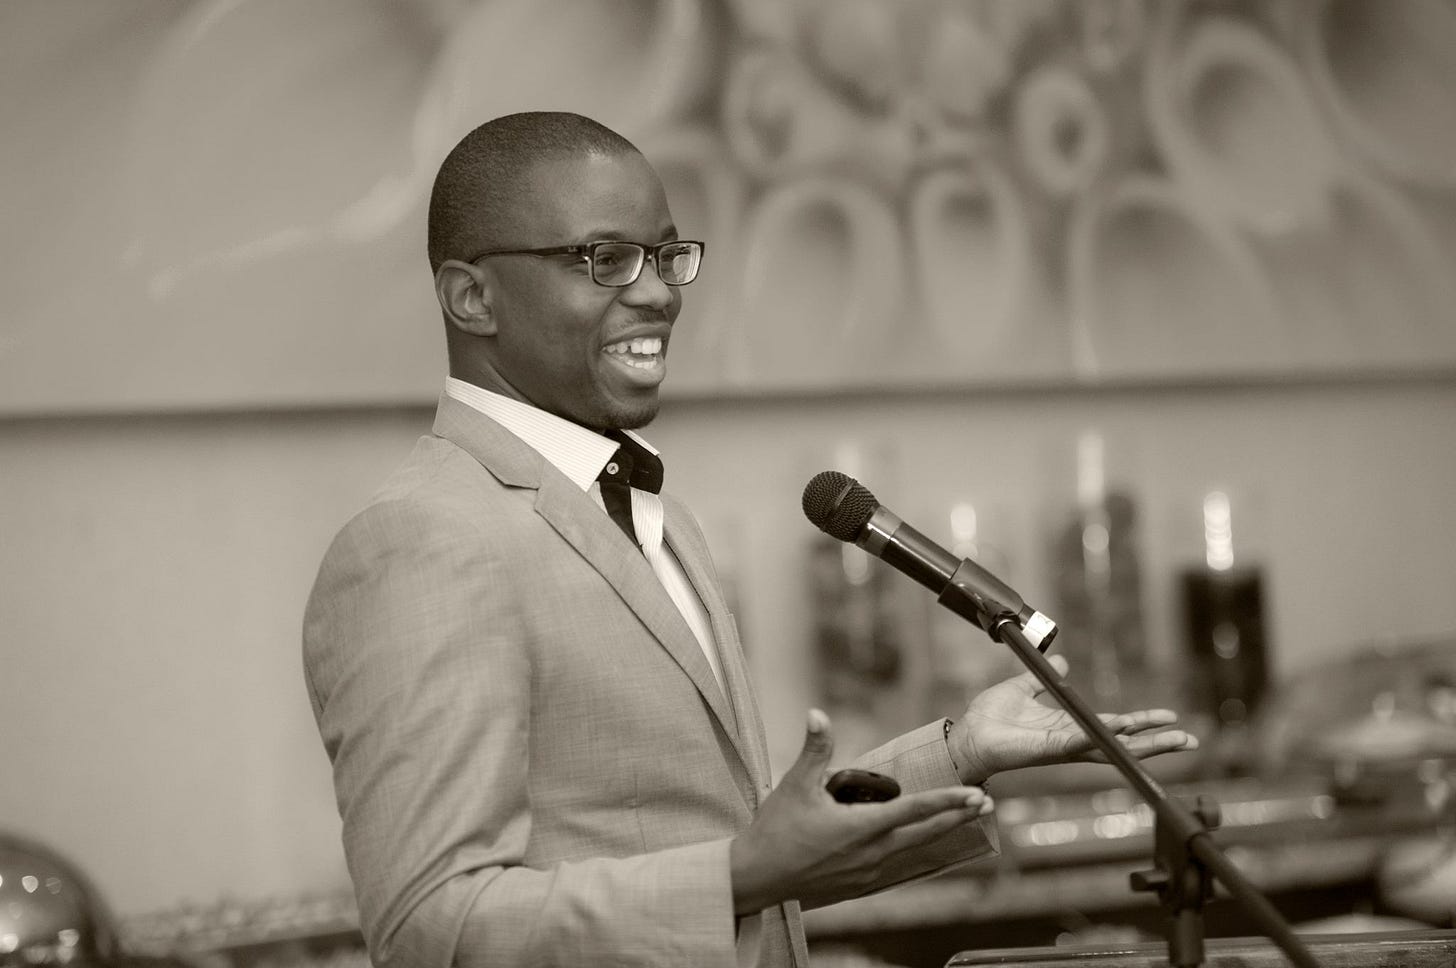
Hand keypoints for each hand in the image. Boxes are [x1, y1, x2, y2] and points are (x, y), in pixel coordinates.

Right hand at [729, 709, 990, 913]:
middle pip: (925, 833)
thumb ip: (813, 750)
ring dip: (939, 833)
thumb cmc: (774, 832)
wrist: (757, 877)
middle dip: (957, 817)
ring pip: (913, 850)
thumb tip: (817, 714)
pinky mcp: (860, 883)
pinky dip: (914, 850)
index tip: (974, 794)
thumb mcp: (794, 786)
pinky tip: (919, 843)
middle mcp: (871, 853)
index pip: (914, 810)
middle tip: (985, 804)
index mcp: (860, 828)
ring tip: (960, 819)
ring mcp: (868, 872)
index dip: (947, 801)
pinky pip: (896, 865)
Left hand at [947, 655, 1198, 781]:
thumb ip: (1042, 678)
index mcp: (1069, 726)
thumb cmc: (991, 717)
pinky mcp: (1048, 748)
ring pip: (1110, 747)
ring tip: (1171, 739)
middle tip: (1188, 740)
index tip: (1169, 719)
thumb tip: (1062, 662)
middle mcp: (1072, 740)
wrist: (968, 734)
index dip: (1142, 723)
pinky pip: (1079, 742)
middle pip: (1123, 743)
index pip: (1114, 725)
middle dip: (1156, 742)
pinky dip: (1099, 735)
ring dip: (1141, 742)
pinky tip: (1122, 729)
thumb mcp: (1022, 689)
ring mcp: (1063, 747)